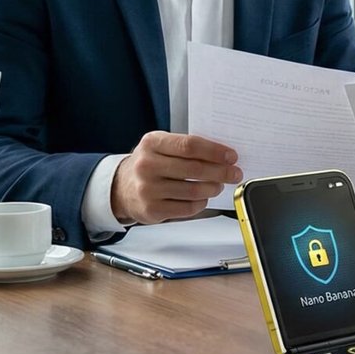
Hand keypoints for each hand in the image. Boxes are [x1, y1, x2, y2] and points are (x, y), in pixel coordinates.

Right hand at [110, 132, 241, 224]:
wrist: (120, 187)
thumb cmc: (149, 164)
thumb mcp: (160, 146)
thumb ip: (186, 147)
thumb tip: (222, 155)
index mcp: (152, 143)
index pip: (190, 145)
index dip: (215, 151)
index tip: (231, 156)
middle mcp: (147, 165)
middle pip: (194, 169)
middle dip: (221, 171)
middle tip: (234, 173)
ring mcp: (148, 189)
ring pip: (193, 190)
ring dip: (213, 188)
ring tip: (218, 185)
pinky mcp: (152, 210)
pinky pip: (187, 208)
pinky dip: (201, 203)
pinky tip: (202, 197)